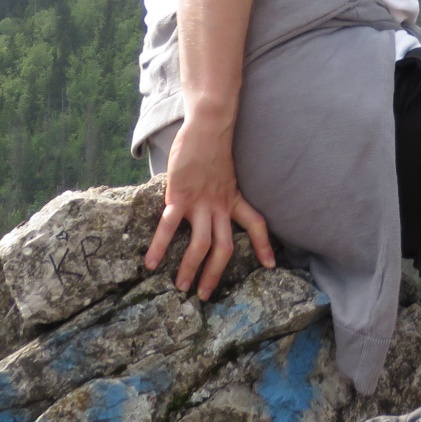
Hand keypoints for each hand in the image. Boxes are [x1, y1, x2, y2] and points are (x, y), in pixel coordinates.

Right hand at [144, 116, 276, 298]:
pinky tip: (150, 263)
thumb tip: (210, 196)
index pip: (256, 225)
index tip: (270, 265)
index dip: (264, 245)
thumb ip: (220, 189)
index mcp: (233, 199)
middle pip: (225, 248)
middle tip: (204, 295)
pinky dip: (159, 246)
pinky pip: (170, 227)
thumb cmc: (212, 146)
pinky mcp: (180, 197)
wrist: (209, 126)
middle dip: (215, 273)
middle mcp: (220, 205)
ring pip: (201, 245)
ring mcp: (201, 203)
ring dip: (190, 268)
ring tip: (180, 287)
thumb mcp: (225, 172)